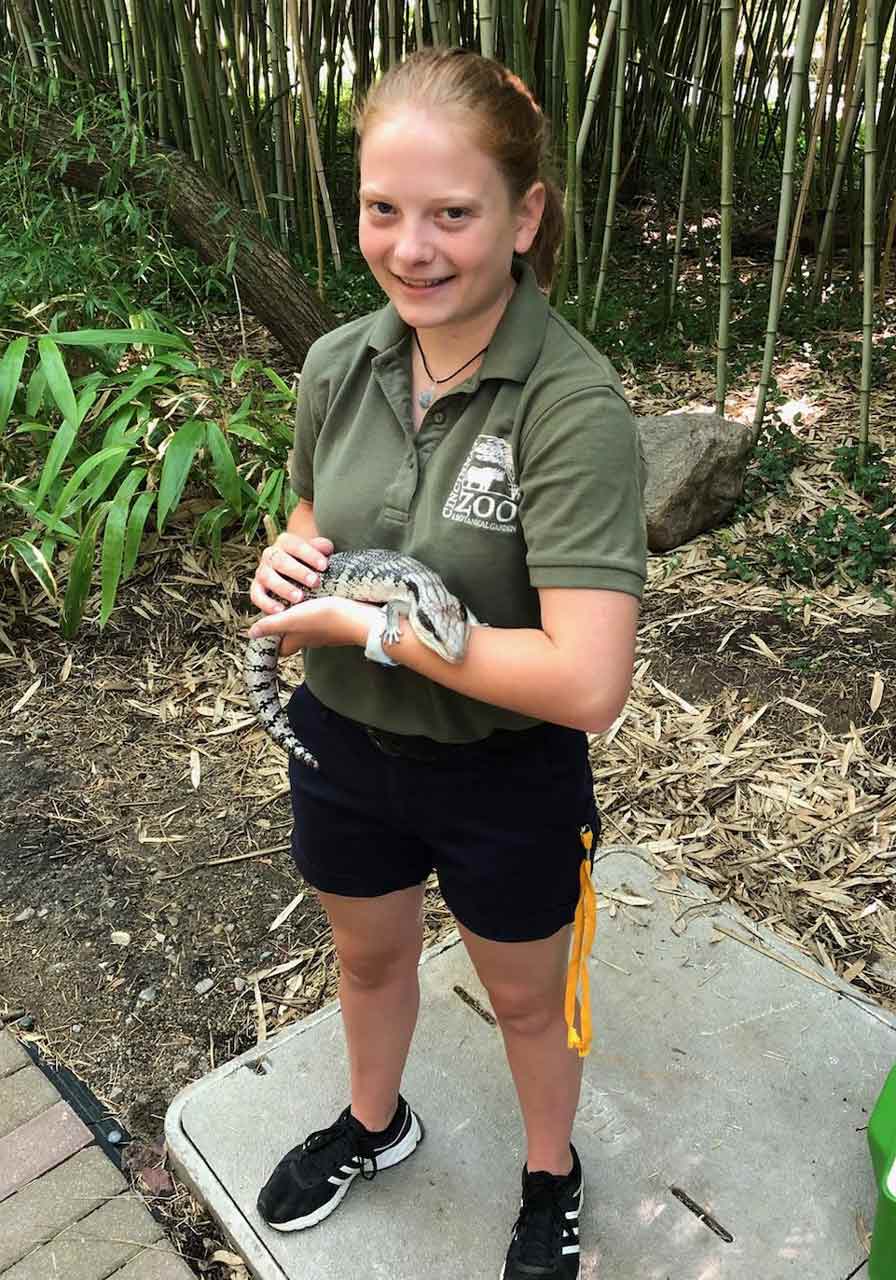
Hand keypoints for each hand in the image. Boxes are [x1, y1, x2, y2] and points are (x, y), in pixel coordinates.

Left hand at [247, 596, 381, 658]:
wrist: (363, 619)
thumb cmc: (329, 618)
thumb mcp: (295, 619)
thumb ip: (273, 625)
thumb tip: (251, 633)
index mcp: (298, 639)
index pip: (280, 648)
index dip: (271, 642)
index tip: (266, 629)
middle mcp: (312, 639)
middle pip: (294, 638)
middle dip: (286, 628)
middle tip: (281, 610)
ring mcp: (327, 633)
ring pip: (310, 628)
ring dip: (303, 618)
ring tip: (299, 601)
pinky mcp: (340, 623)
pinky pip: (324, 619)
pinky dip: (319, 611)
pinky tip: (321, 598)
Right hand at [250, 533, 333, 614]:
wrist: (293, 569)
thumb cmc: (309, 560)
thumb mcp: (317, 551)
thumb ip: (322, 548)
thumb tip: (327, 549)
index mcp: (285, 542)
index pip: (296, 545)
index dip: (310, 555)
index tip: (324, 566)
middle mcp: (270, 554)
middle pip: (280, 561)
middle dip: (298, 572)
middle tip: (314, 582)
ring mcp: (261, 571)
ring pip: (267, 577)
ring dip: (283, 588)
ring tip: (299, 598)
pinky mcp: (256, 588)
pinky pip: (257, 596)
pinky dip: (266, 604)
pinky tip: (281, 611)